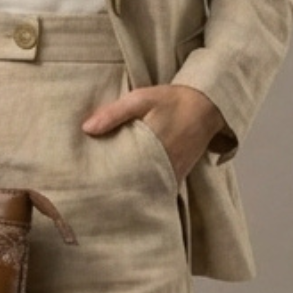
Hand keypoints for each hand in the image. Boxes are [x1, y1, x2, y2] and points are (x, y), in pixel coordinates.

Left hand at [82, 83, 226, 183]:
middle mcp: (164, 166)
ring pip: (147, 190)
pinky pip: (160, 188)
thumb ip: (114, 113)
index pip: (124, 173)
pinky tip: (132, 187)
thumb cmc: (171, 101)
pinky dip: (147, 188)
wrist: (206, 105)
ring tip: (110, 193)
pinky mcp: (179, 174)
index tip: (90, 182)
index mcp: (151, 148)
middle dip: (116, 189)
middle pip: (134, 186)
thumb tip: (87, 128)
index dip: (106, 180)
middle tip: (95, 191)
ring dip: (131, 190)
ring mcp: (173, 173)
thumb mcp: (141, 99)